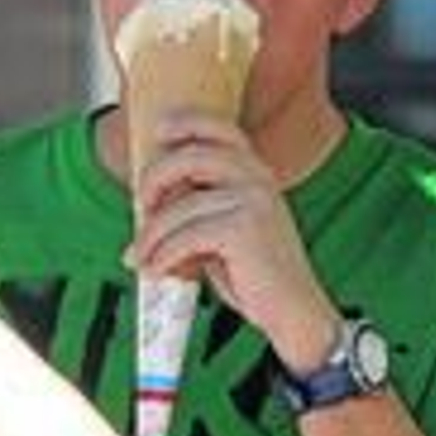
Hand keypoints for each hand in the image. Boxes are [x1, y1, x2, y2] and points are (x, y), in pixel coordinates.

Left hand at [130, 110, 338, 368]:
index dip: (188, 122)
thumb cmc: (255, 275)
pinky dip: (162, 256)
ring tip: (142, 259)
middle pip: (189, 157)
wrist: (294, 312)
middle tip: (141, 207)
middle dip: (154, 180)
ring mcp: (254, 201)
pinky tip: (156, 271)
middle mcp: (258, 179)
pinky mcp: (244, 229)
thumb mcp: (220, 234)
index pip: (221, 129)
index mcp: (255, 173)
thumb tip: (142, 223)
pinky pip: (185, 236)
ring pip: (180, 207)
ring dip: (151, 236)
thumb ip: (193, 215)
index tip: (161, 131)